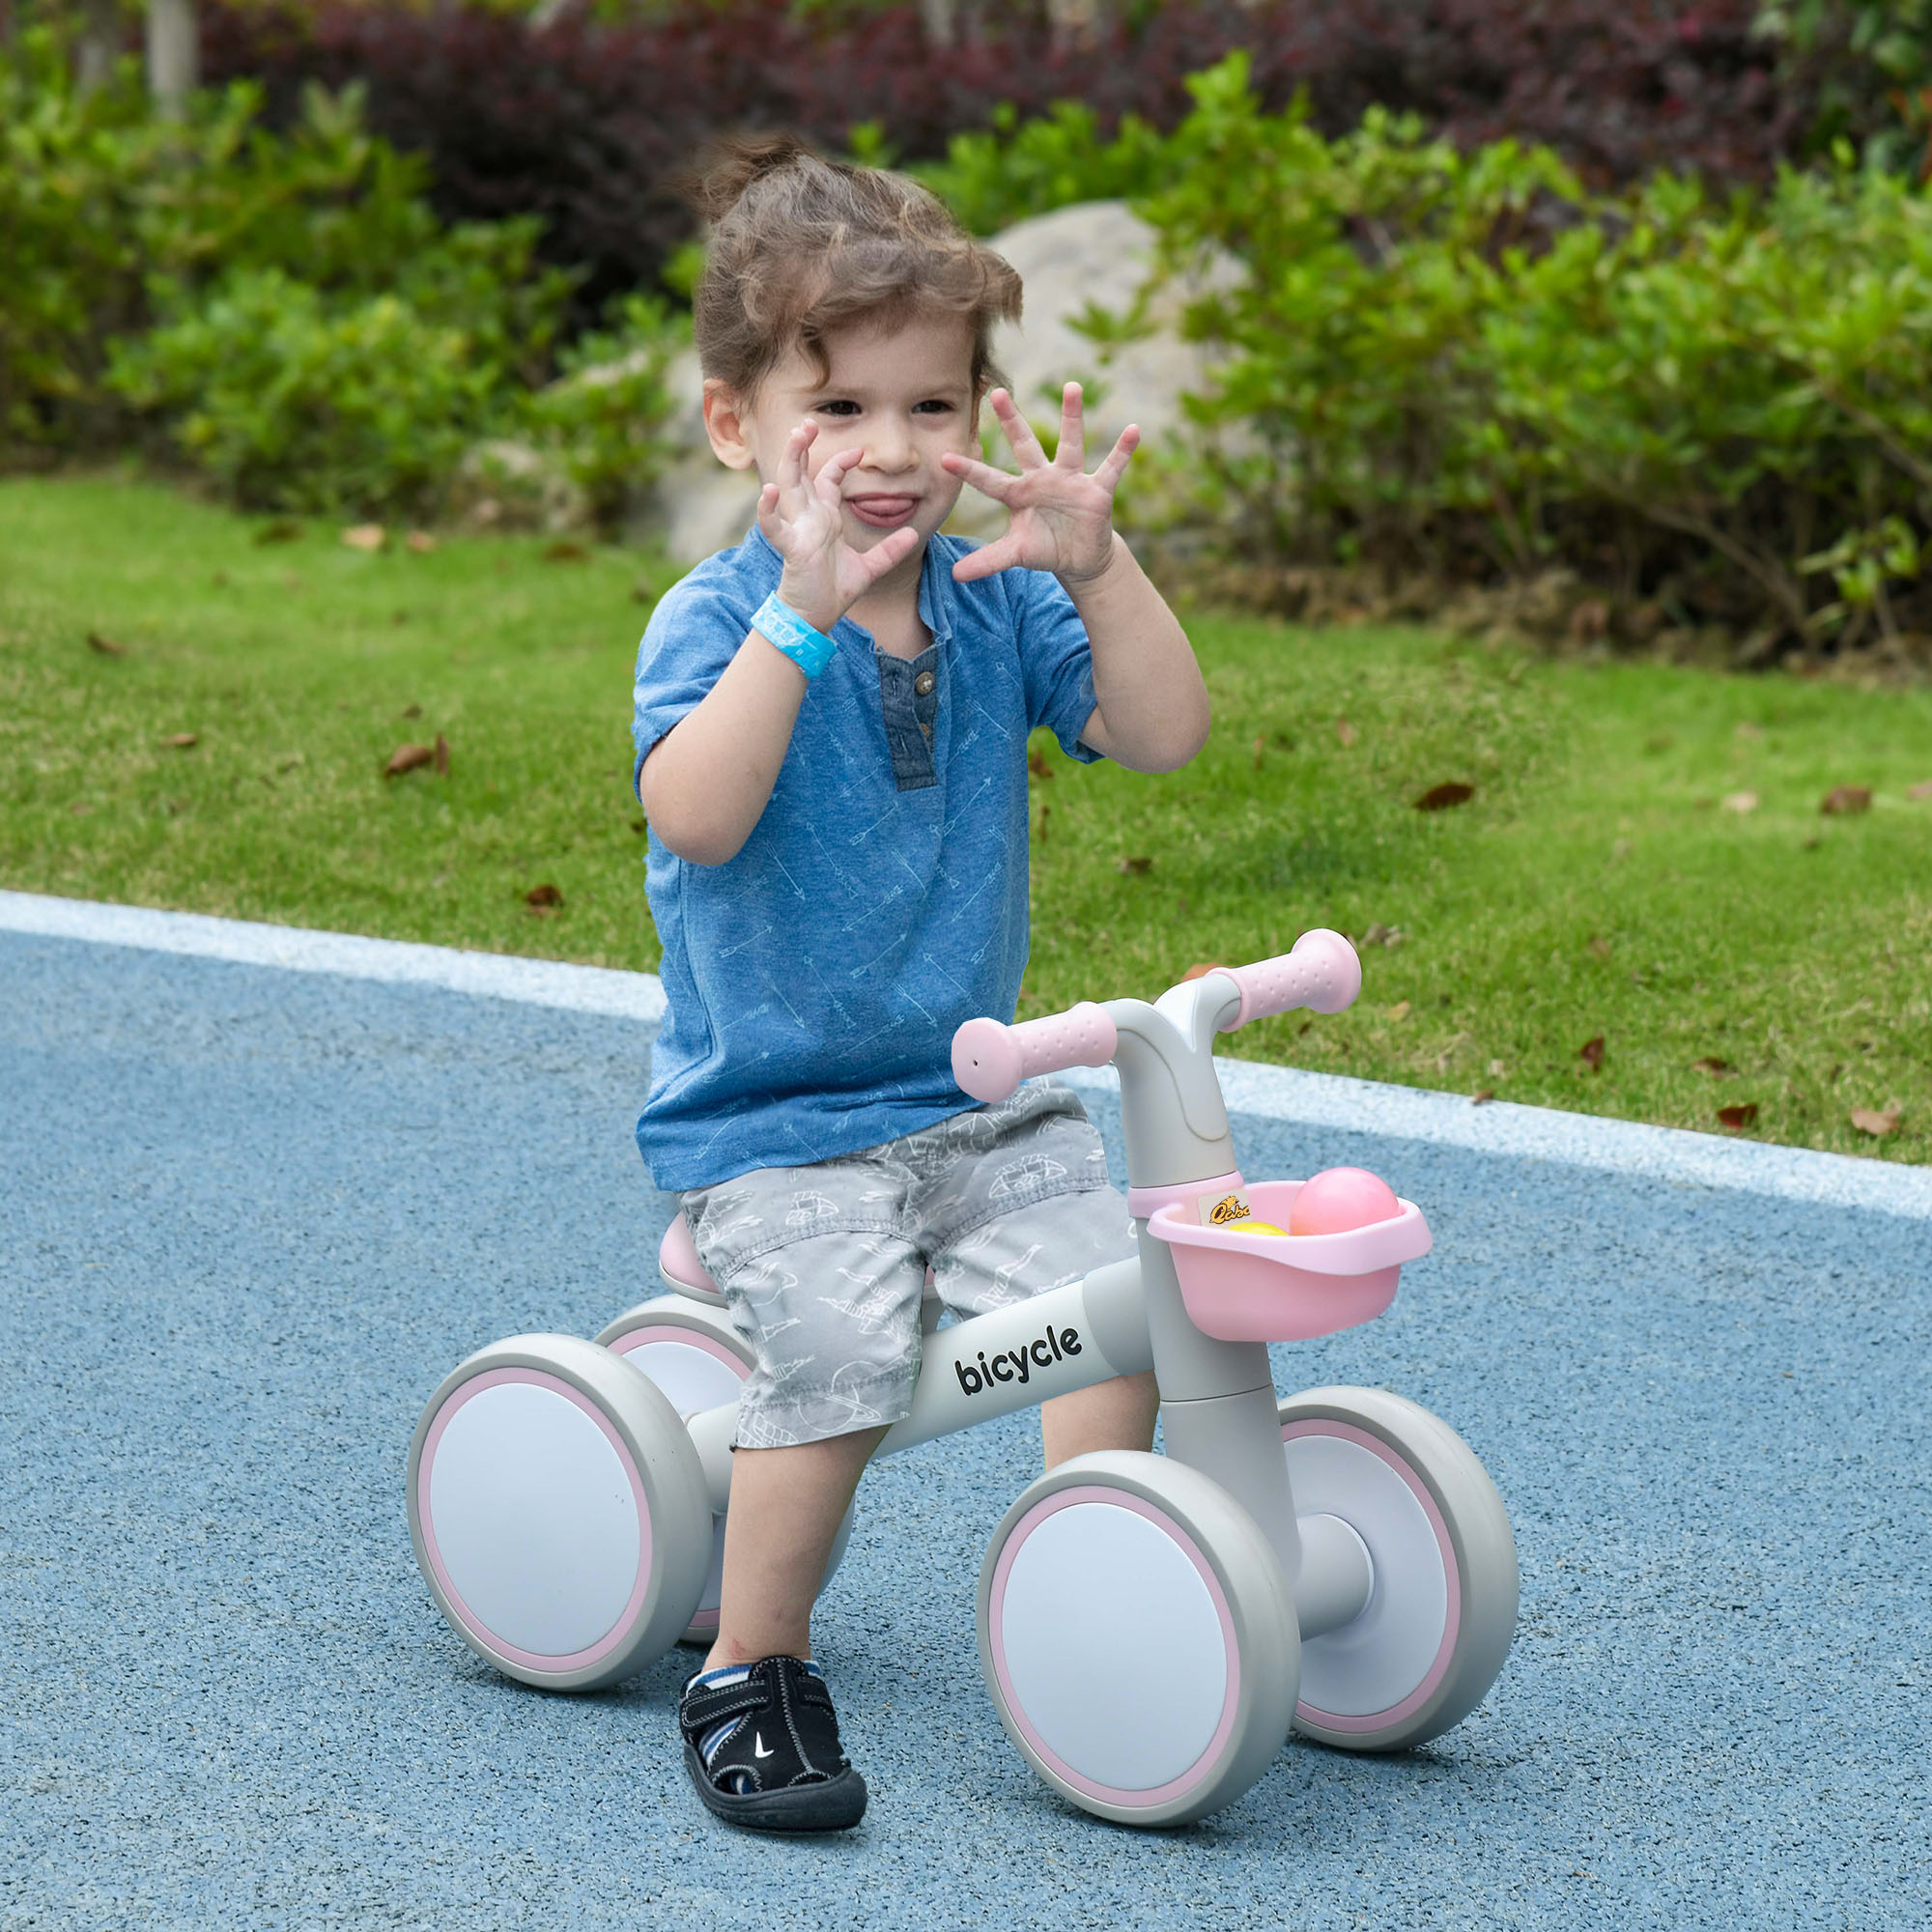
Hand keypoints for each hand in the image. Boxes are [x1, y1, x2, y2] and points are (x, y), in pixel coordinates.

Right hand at [756, 422, 920, 633]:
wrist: (815, 618)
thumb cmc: (834, 590)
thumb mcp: (870, 568)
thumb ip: (890, 550)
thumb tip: (912, 534)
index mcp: (824, 518)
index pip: (827, 479)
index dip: (840, 461)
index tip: (858, 451)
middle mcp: (808, 518)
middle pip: (801, 473)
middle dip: (803, 447)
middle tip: (809, 423)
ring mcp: (798, 530)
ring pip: (787, 487)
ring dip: (790, 461)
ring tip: (795, 437)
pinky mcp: (792, 548)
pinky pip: (775, 527)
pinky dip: (767, 510)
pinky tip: (768, 491)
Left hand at [941, 383, 1138, 586]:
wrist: (1079, 558)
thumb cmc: (1044, 549)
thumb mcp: (1016, 554)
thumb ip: (988, 561)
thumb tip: (955, 576)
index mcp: (1019, 494)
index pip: (990, 480)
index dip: (969, 471)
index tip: (944, 459)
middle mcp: (1042, 479)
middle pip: (1025, 445)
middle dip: (1012, 420)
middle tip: (996, 391)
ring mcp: (1070, 481)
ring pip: (1070, 444)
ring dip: (1072, 416)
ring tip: (1072, 387)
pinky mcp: (1097, 490)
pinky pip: (1112, 467)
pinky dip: (1123, 451)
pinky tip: (1134, 430)